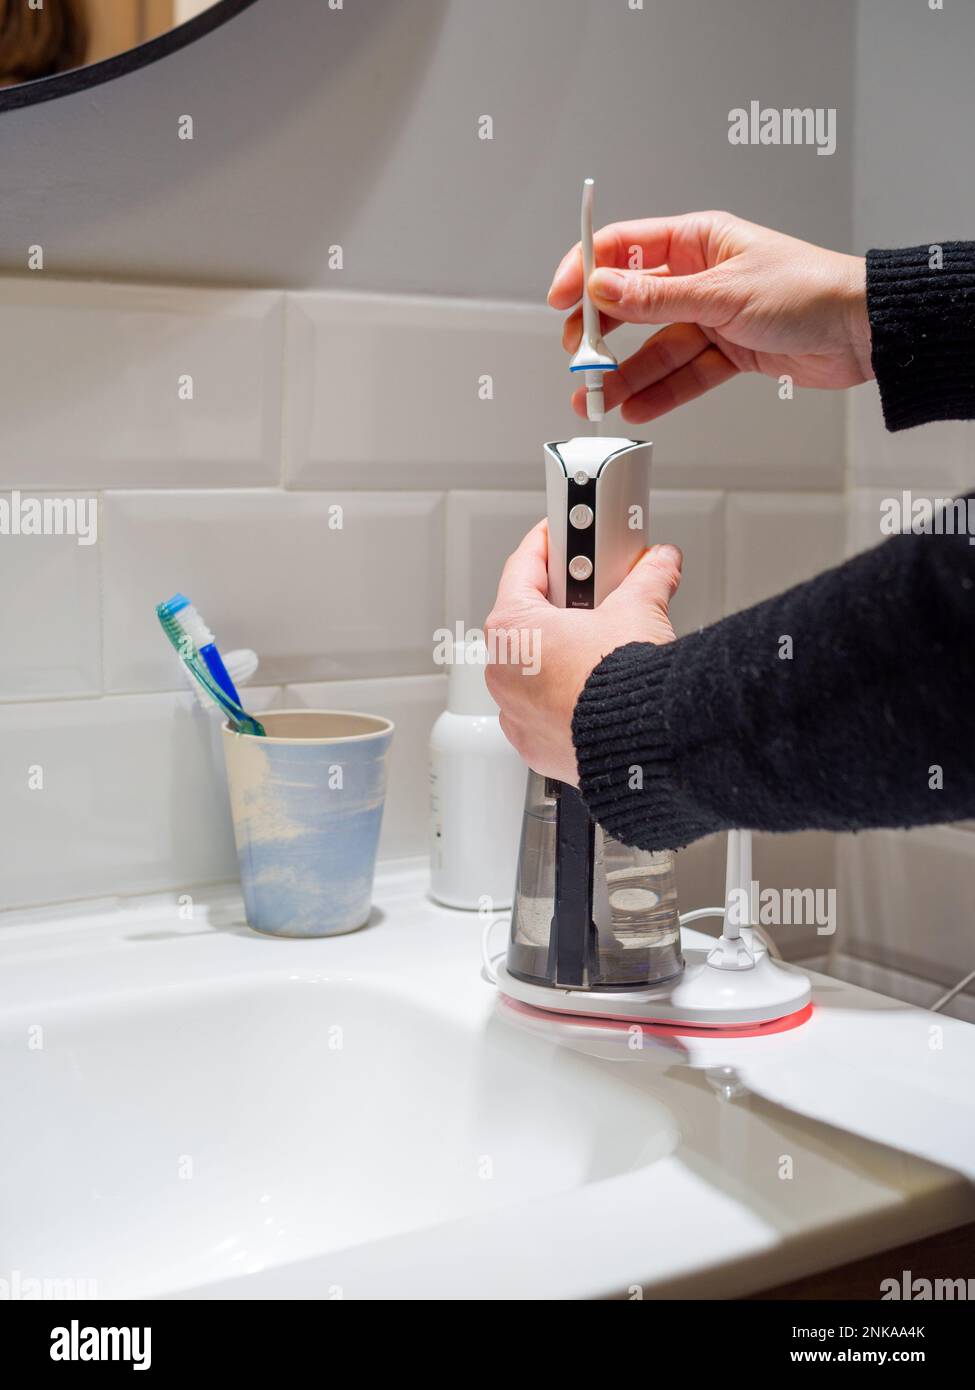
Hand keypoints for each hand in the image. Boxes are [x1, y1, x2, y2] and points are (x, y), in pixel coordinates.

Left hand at [484, 521, 681, 783]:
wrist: (643, 744)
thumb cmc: (623, 684)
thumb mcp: (639, 610)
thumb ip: (647, 578)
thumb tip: (659, 563)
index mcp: (512, 630)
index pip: (524, 567)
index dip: (550, 543)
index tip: (562, 535)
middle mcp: (503, 673)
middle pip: (527, 621)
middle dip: (562, 604)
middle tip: (594, 590)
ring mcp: (516, 714)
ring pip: (533, 670)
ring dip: (561, 654)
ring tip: (602, 645)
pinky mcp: (537, 746)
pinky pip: (543, 711)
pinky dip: (564, 697)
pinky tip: (597, 690)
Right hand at [548, 210, 872, 422]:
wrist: (862, 332)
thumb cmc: (809, 290)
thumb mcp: (723, 292)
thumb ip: (657, 298)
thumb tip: (602, 288)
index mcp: (697, 239)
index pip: (623, 248)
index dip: (585, 272)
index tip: (560, 300)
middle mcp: (700, 276)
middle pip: (632, 304)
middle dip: (601, 333)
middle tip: (577, 358)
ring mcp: (712, 316)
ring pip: (655, 346)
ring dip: (625, 374)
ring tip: (596, 398)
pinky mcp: (728, 353)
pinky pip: (683, 374)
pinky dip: (660, 392)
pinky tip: (635, 408)